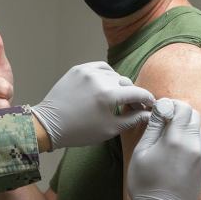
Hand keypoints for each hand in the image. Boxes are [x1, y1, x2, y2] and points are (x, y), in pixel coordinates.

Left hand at [31, 62, 154, 149]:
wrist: (49, 124)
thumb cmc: (80, 131)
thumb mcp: (110, 129)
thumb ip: (132, 119)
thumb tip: (148, 114)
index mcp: (108, 95)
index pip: (137, 92)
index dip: (147, 99)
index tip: (151, 104)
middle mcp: (99, 79)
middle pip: (125, 83)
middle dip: (131, 93)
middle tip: (132, 105)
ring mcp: (87, 72)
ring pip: (113, 74)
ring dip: (117, 84)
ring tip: (115, 97)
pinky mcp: (77, 69)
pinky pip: (99, 68)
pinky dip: (105, 75)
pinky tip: (105, 85)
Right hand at [128, 98, 200, 199]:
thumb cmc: (144, 183)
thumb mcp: (142, 152)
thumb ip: (153, 127)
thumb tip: (160, 108)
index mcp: (177, 140)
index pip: (183, 108)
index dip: (171, 104)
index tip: (160, 110)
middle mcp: (194, 146)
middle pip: (195, 116)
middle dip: (181, 112)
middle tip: (165, 119)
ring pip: (199, 130)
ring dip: (186, 126)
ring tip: (169, 135)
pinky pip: (200, 145)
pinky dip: (190, 139)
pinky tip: (175, 150)